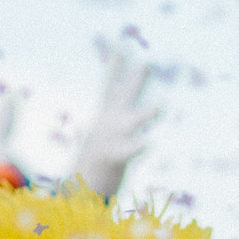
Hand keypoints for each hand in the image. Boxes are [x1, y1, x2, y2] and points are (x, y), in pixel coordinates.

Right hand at [70, 51, 159, 198]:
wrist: (76, 190)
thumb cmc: (93, 165)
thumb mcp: (98, 140)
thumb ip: (101, 124)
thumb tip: (96, 117)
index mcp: (105, 118)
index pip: (109, 86)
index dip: (115, 67)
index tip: (120, 47)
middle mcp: (108, 125)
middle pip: (124, 96)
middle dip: (137, 80)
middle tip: (148, 62)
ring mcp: (110, 140)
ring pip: (131, 123)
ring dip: (147, 114)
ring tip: (162, 106)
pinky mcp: (113, 159)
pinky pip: (125, 152)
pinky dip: (135, 147)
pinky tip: (149, 143)